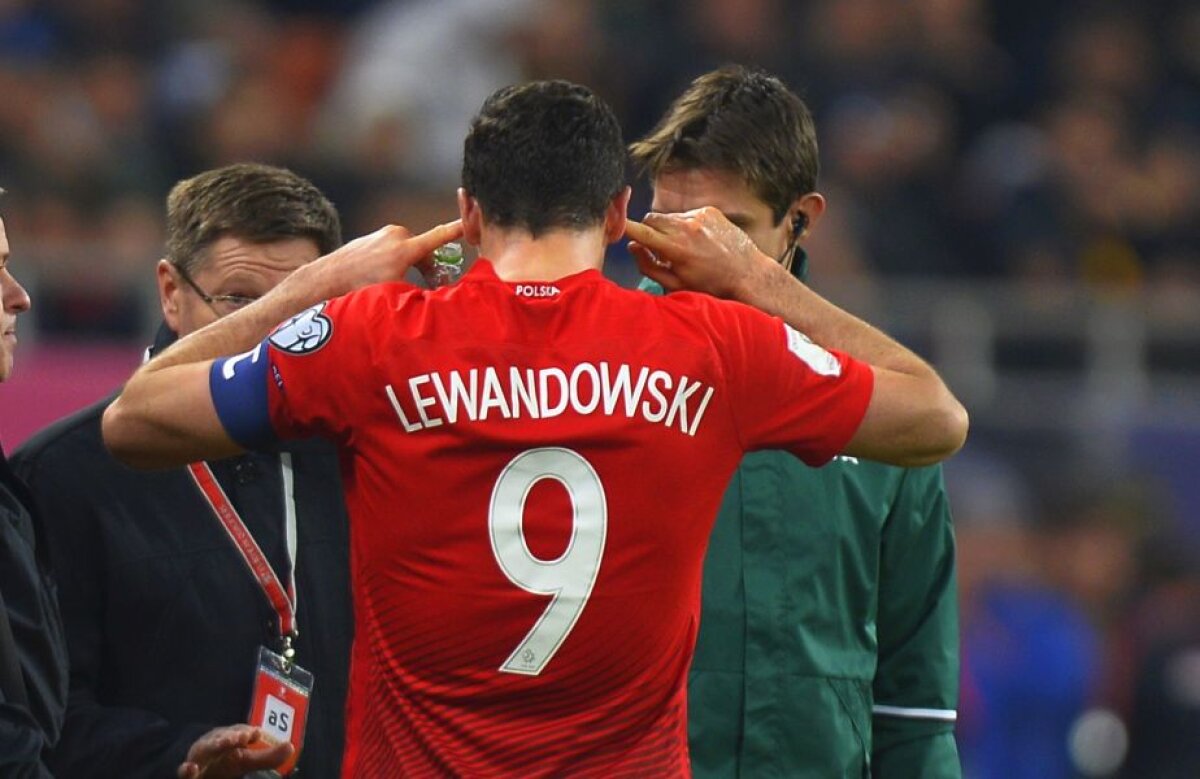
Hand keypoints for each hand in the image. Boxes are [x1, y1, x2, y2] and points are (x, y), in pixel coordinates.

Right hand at [177, 724, 292, 778]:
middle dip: (231, 736)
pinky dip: (186, 769)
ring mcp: (200, 758)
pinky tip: (190, 768)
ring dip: (214, 745)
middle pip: (222, 738)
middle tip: (241, 737)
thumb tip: (290, 747)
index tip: (255, 734)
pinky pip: (184, 771)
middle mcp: (213, 745)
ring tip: (225, 743)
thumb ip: (268, 756)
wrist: (196, 770)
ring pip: (205, 749)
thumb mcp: (246, 760)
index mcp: (229, 739)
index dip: (246, 732)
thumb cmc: (224, 761)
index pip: (238, 733)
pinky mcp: (189, 773)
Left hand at [324, 219, 464, 293]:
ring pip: (408, 249)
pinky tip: (382, 275)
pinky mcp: (374, 235)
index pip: (438, 237)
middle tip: (429, 285)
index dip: (457, 230)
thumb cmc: (360, 288)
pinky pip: (393, 247)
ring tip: (400, 282)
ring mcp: (383, 233)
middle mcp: (395, 236)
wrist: (327, 278)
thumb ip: (419, 293)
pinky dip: (396, 259)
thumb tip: (439, 299)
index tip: (471, 221)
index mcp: (404, 249)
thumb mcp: (394, 294)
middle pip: (423, 249)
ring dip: (411, 263)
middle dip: (428, 266)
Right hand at [625, 208, 773, 298]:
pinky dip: (686, 225)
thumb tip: (632, 247)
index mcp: (675, 248)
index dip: (623, 226)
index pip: (640, 231)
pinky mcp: (709, 210)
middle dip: (649, 231)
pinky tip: (699, 241)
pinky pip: (687, 214)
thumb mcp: (676, 284)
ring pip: (669, 217)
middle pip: (651, 218)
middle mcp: (686, 227)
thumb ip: (648, 266)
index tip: (613, 223)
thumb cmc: (711, 284)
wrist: (747, 273)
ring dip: (669, 229)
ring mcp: (699, 216)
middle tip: (659, 248)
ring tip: (684, 248)